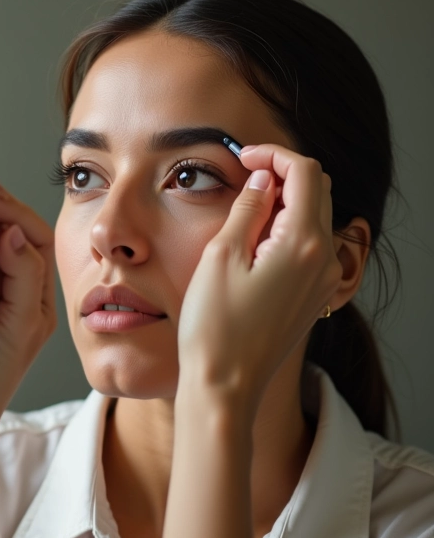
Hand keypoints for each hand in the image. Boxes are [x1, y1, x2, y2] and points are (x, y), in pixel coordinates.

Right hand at [176, 144, 341, 423]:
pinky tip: (255, 238)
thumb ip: (247, 208)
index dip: (274, 154)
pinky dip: (288, 227)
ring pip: (315, 217)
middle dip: (282, 173)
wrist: (225, 383)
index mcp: (302, 243)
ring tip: (244, 207)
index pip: (304, 173)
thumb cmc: (215, 325)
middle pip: (316, 191)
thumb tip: (263, 178)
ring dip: (285, 200)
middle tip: (243, 175)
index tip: (243, 156)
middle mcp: (324, 259)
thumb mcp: (221, 256)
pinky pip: (310, 245)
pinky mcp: (313, 295)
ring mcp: (322, 279)